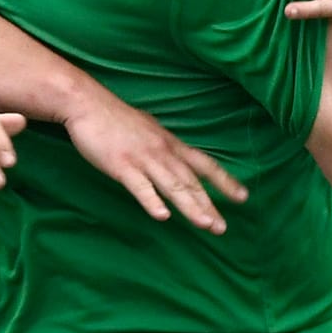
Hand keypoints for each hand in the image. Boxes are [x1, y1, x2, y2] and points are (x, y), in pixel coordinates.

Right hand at [61, 89, 246, 232]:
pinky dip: (152, 201)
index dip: (225, 181)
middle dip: (209, 205)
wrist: (89, 104)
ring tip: (205, 225)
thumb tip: (177, 159)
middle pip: (191, 182)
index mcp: (171, 145)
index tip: (243, 197)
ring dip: (190, 206)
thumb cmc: (118, 119)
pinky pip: (140, 186)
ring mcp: (143, 159)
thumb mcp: (151, 131)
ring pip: (172, 186)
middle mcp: (163, 152)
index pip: (205, 165)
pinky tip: (163, 216)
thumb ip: (166, 148)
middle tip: (222, 228)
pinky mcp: (122, 165)